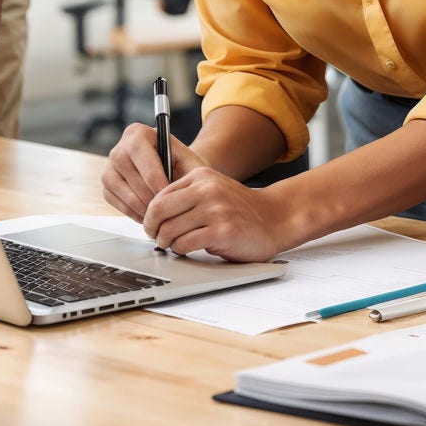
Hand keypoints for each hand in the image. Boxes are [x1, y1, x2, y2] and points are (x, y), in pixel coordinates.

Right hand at [100, 122, 207, 222]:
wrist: (174, 170)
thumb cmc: (184, 166)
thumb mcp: (192, 164)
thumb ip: (189, 172)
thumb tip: (181, 191)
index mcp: (138, 133)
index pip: (148, 166)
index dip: (162, 187)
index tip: (174, 200)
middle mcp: (119, 147)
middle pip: (133, 180)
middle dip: (152, 199)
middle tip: (168, 211)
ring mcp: (109, 167)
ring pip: (123, 193)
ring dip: (142, 208)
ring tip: (160, 214)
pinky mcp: (106, 185)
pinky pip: (116, 202)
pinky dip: (132, 212)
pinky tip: (148, 214)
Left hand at [141, 167, 291, 262]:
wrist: (275, 219)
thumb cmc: (239, 210)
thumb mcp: (213, 191)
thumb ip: (186, 196)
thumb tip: (152, 214)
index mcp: (202, 175)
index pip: (159, 194)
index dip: (150, 215)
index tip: (152, 225)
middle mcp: (208, 189)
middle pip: (159, 211)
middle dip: (153, 229)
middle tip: (157, 238)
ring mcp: (216, 210)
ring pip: (170, 229)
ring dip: (167, 243)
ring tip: (173, 246)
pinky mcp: (222, 231)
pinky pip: (185, 244)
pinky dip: (180, 250)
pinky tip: (187, 250)